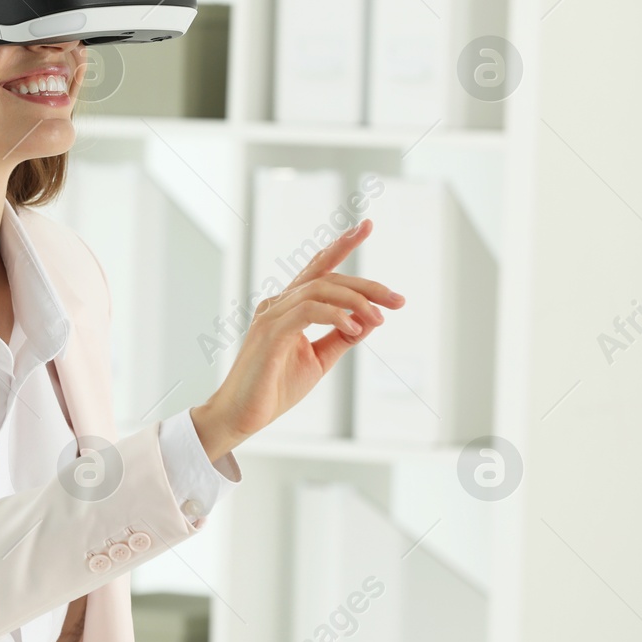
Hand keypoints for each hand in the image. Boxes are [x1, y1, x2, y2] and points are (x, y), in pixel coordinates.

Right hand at [191, 219, 404, 459]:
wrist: (242, 415)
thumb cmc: (274, 387)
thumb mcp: (319, 359)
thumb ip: (342, 336)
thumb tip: (372, 318)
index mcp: (288, 306)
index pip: (319, 268)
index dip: (342, 245)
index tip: (367, 226)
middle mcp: (277, 303)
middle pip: (328, 277)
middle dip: (368, 285)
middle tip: (398, 300)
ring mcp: (271, 315)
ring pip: (321, 289)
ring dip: (357, 301)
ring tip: (381, 317)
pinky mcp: (270, 332)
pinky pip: (309, 310)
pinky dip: (336, 316)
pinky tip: (355, 329)